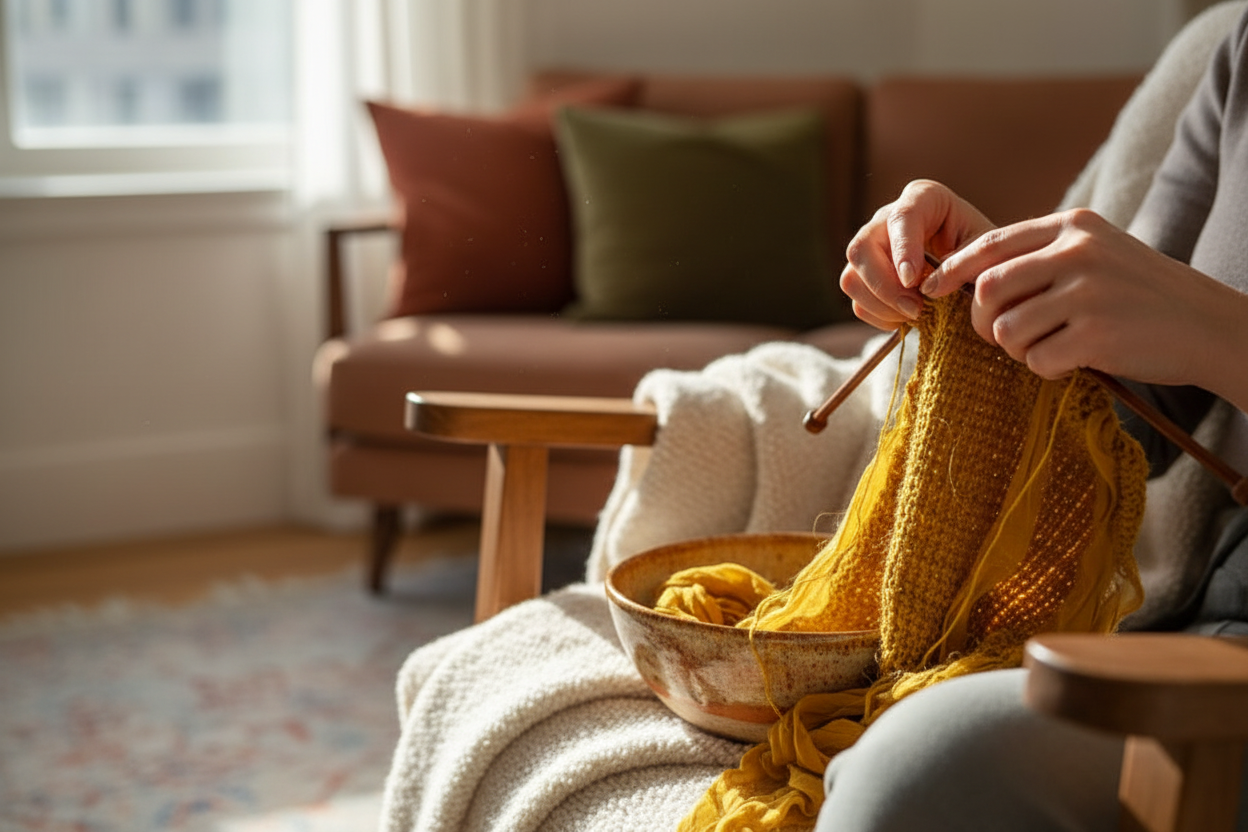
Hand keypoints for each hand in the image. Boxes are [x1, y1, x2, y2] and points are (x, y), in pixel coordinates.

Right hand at [841, 180, 994, 329]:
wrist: (981, 270)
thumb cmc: (987, 254)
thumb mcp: (986, 252)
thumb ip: (962, 264)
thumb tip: (926, 289)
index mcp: (924, 199)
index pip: (901, 218)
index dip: (903, 250)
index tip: (912, 281)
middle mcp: (888, 219)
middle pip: (862, 248)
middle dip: (885, 286)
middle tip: (916, 309)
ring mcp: (873, 248)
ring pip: (852, 277)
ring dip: (881, 305)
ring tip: (916, 315)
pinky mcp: (866, 276)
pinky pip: (856, 300)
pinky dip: (879, 316)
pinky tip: (906, 318)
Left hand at [921, 208, 1247, 409]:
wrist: (1208, 325)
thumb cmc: (1142, 295)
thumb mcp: (1097, 253)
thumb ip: (1043, 256)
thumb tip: (971, 279)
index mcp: (1073, 226)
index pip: (992, 243)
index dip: (954, 269)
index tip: (933, 289)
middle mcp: (1078, 252)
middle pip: (988, 289)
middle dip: (982, 321)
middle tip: (1002, 336)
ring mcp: (1088, 292)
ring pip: (1006, 330)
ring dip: (1019, 350)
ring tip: (1053, 347)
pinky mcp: (1096, 335)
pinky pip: (1037, 360)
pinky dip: (1046, 369)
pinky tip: (1074, 362)